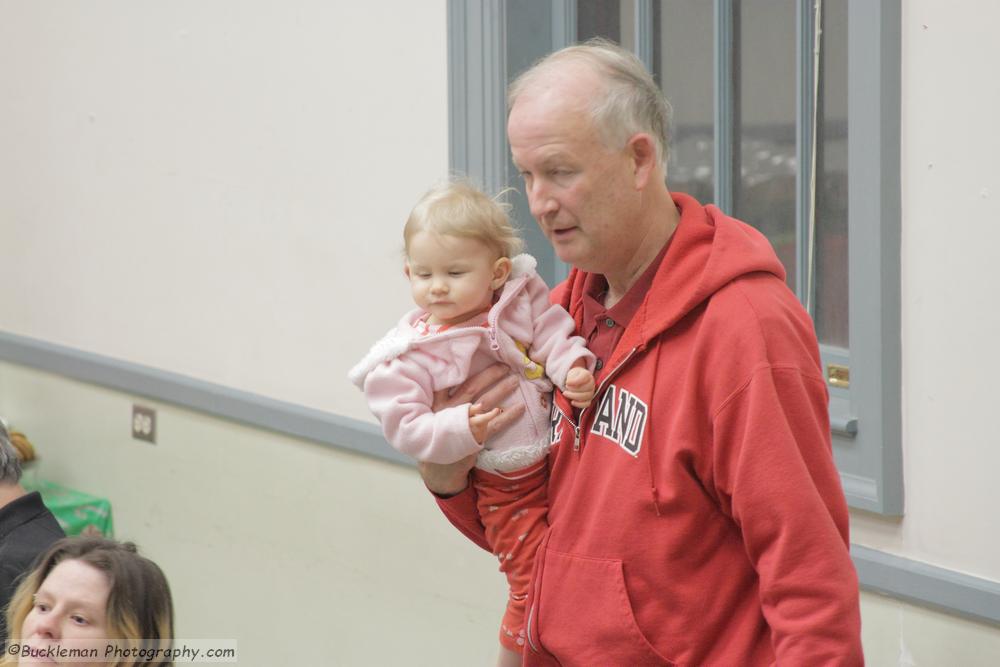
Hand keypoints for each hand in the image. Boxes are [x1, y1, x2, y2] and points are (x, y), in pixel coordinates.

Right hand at [418, 364, 524, 495]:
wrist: (439, 467)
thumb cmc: (437, 432)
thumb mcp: (433, 411)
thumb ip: (442, 392)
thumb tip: (454, 368)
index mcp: (438, 401)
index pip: (452, 377)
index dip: (466, 364)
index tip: (482, 353)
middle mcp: (450, 409)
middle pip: (473, 387)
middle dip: (491, 375)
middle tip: (506, 365)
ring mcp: (462, 423)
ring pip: (486, 402)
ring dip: (502, 390)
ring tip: (515, 380)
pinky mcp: (474, 437)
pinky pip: (495, 424)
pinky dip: (509, 416)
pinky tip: (521, 408)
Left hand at [563, 366, 595, 407]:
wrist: (575, 380)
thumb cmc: (574, 376)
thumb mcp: (571, 373)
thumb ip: (571, 377)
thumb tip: (569, 383)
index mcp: (587, 375)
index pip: (584, 378)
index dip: (575, 381)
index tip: (567, 382)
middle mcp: (591, 383)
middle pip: (585, 388)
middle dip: (573, 389)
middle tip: (566, 387)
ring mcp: (591, 392)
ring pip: (585, 396)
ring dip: (574, 396)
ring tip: (566, 393)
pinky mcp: (589, 399)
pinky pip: (586, 404)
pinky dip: (579, 404)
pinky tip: (572, 402)